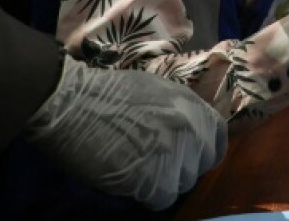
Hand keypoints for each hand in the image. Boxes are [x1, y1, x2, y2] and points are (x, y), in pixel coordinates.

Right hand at [24, 55, 226, 210]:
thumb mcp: (157, 90)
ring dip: (163, 184)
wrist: (71, 102)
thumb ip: (179, 112)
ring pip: (182, 185)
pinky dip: (148, 197)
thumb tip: (189, 134)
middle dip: (180, 170)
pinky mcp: (149, 176)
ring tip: (140, 174)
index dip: (202, 153)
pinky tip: (131, 185)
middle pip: (200, 166)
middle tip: (156, 168)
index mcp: (192, 105)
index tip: (187, 159)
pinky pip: (161, 198)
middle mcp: (189, 128)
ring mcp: (171, 152)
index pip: (217, 140)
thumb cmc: (107, 93)